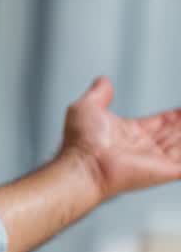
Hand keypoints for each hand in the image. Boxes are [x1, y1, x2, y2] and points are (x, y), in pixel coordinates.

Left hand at [59, 76, 180, 201]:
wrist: (84, 164)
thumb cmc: (80, 142)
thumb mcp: (88, 108)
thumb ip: (99, 94)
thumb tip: (103, 80)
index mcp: (132, 134)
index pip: (162, 123)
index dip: (176, 116)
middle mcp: (146, 147)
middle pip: (178, 133)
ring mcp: (158, 160)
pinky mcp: (167, 171)